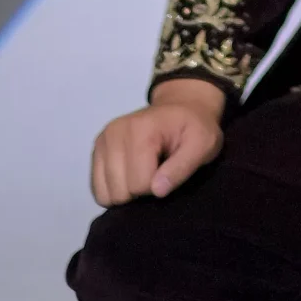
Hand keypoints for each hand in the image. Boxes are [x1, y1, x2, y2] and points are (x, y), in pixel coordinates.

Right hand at [90, 79, 225, 204]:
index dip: (158, 187)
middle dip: (140, 191)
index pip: (140, 184)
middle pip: (120, 192)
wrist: (183, 106)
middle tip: (157, 172)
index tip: (169, 171)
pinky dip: (114, 190)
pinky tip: (130, 176)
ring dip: (127, 192)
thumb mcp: (203, 145)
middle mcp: (114, 133)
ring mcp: (102, 140)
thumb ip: (182, 167)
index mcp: (140, 130)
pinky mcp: (97, 149)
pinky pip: (98, 189)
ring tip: (144, 172)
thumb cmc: (195, 127)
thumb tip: (157, 190)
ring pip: (106, 194)